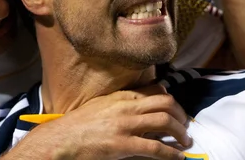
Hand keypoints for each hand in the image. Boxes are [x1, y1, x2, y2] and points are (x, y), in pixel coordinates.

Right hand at [6, 84, 189, 159]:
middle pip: (166, 103)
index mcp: (121, 96)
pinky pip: (154, 147)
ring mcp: (125, 125)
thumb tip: (139, 108)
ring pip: (165, 122)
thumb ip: (120, 104)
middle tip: (186, 127)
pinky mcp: (122, 145)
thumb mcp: (100, 106)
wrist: (58, 141)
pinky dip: (170, 153)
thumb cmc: (76, 126)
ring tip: (186, 142)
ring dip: (181, 133)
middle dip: (181, 115)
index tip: (177, 111)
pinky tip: (177, 157)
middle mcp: (126, 106)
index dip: (172, 101)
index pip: (156, 91)